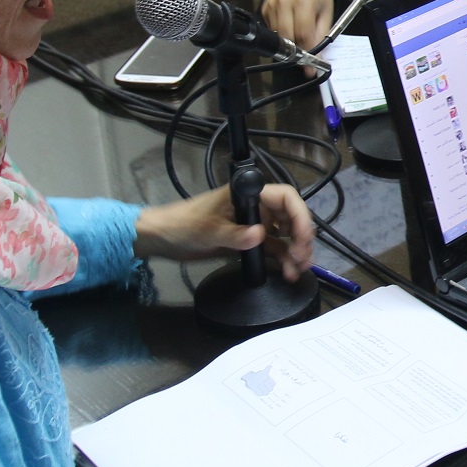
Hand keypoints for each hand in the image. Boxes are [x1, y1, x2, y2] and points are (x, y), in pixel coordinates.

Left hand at [133, 181, 315, 281]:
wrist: (163, 238)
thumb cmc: (183, 224)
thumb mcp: (208, 230)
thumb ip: (235, 234)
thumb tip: (261, 235)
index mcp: (248, 194)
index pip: (286, 196)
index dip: (300, 214)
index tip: (303, 236)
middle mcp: (257, 207)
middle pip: (291, 217)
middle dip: (302, 236)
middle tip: (303, 257)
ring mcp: (254, 224)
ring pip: (286, 236)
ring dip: (295, 252)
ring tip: (298, 269)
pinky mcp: (249, 242)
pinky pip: (273, 249)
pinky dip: (283, 261)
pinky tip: (287, 273)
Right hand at [261, 0, 333, 50]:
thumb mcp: (327, 11)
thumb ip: (322, 35)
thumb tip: (318, 57)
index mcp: (303, 0)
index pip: (303, 34)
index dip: (307, 52)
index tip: (310, 66)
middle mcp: (284, 1)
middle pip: (287, 38)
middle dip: (297, 49)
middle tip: (305, 53)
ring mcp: (271, 4)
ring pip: (278, 36)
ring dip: (289, 41)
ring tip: (300, 33)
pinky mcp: (264, 7)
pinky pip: (272, 29)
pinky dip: (281, 33)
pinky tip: (290, 24)